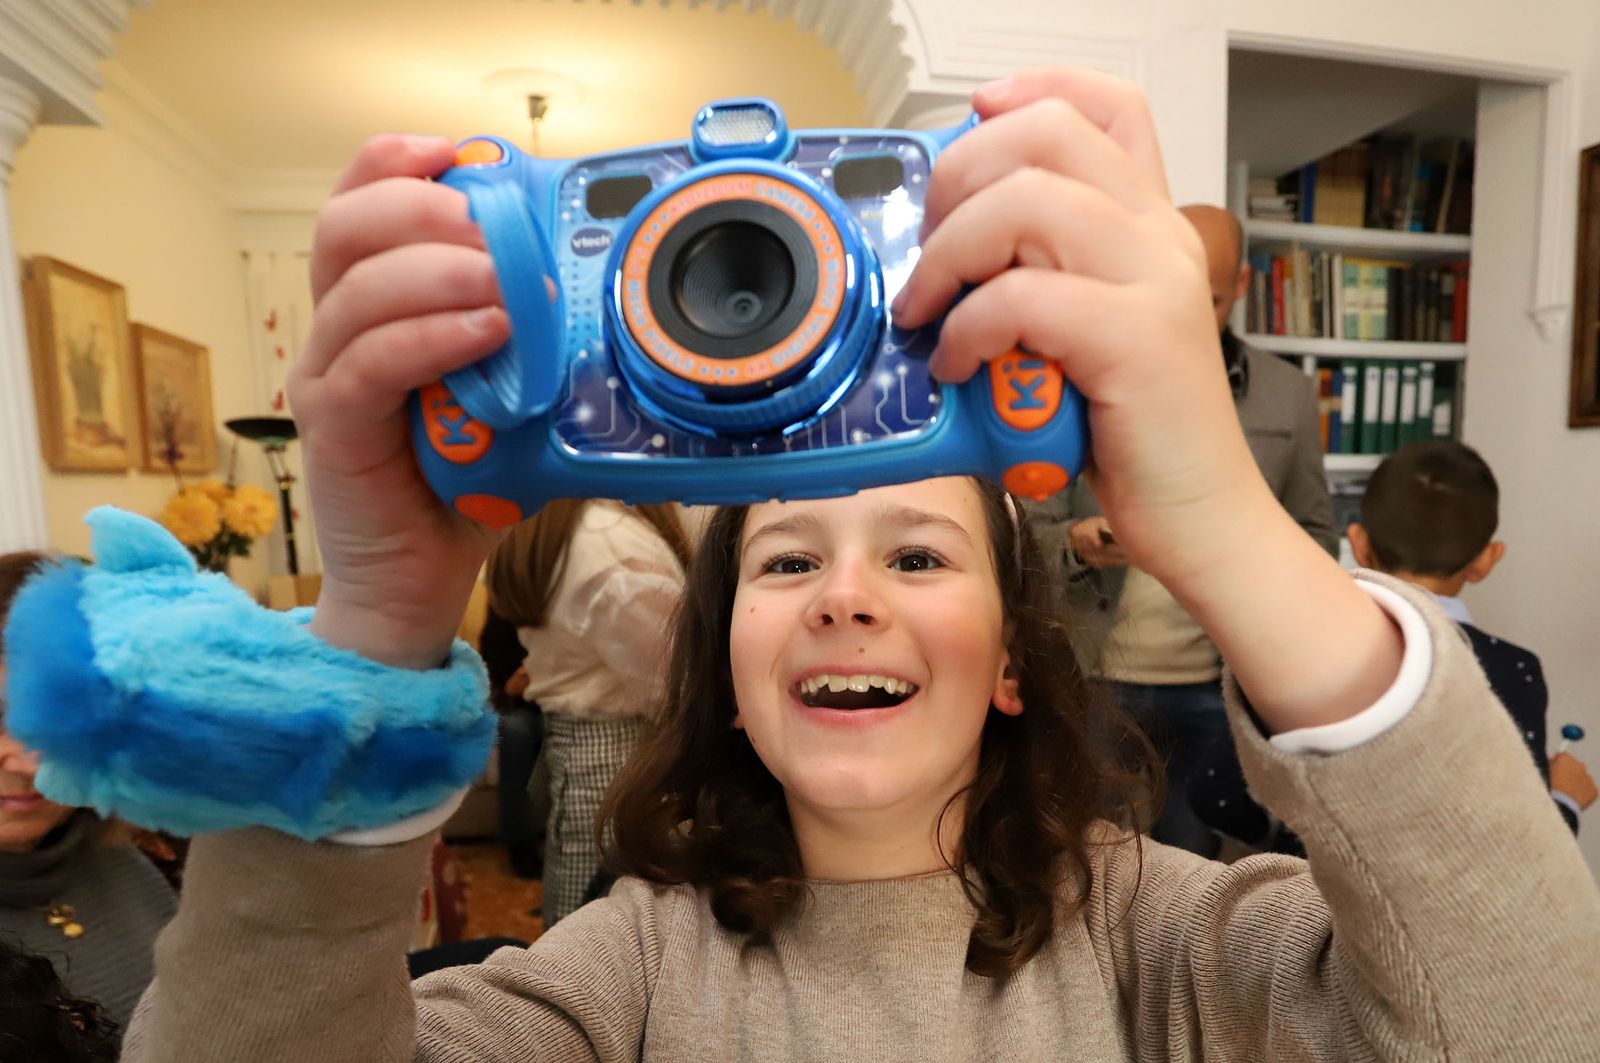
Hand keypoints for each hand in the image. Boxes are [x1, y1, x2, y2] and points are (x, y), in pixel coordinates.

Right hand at [289, 135, 511, 668]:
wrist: (416, 581)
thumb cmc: (463, 486)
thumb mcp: (510, 398)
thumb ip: (535, 345)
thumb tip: (613, 298)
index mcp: (375, 306)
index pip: (359, 205)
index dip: (395, 164)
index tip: (456, 153)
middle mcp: (337, 330)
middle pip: (344, 228)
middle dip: (419, 207)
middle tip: (488, 226)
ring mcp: (328, 377)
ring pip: (354, 289)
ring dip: (436, 271)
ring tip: (502, 284)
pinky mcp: (334, 429)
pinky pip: (371, 363)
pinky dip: (430, 338)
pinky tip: (488, 334)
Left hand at [893, 68, 1400, 731]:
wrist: (1202, 520)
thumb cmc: (1131, 435)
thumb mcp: (1082, 337)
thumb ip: (1040, 279)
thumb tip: (944, 253)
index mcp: (1149, 226)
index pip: (1108, 106)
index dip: (1032, 90)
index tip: (971, 122)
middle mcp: (1159, 237)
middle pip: (1045, 136)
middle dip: (954, 182)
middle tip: (928, 253)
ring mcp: (1154, 283)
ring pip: (1024, 204)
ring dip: (947, 255)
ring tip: (927, 315)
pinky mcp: (1135, 341)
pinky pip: (1021, 298)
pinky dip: (967, 330)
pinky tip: (957, 367)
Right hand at [1551, 753, 1597, 811]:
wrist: (1559, 805)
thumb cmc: (1547, 788)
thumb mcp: (1542, 772)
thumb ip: (1549, 765)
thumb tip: (1553, 763)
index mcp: (1565, 758)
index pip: (1561, 757)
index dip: (1557, 764)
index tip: (1553, 772)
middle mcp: (1579, 765)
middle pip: (1574, 766)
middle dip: (1568, 773)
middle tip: (1560, 784)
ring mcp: (1588, 777)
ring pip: (1581, 778)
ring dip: (1575, 783)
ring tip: (1566, 793)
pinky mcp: (1593, 790)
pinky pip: (1587, 789)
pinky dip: (1581, 793)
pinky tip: (1573, 799)